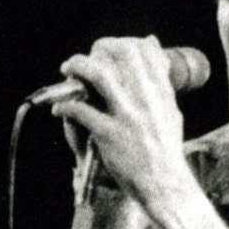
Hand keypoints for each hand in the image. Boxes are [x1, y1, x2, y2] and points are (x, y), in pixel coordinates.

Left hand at [51, 36, 195, 221]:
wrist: (165, 185)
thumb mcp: (169, 110)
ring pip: (99, 75)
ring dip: (78, 68)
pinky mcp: (110, 135)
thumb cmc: (165, 150)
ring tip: (66, 71)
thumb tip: (152, 42)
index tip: (105, 50)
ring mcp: (128, 116)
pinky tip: (59, 109)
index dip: (121, 42)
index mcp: (161, 91)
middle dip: (98, 49)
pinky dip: (65, 106)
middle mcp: (147, 99)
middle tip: (82, 59)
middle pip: (122, 53)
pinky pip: (81, 110)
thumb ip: (159, 79)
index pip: (143, 50)